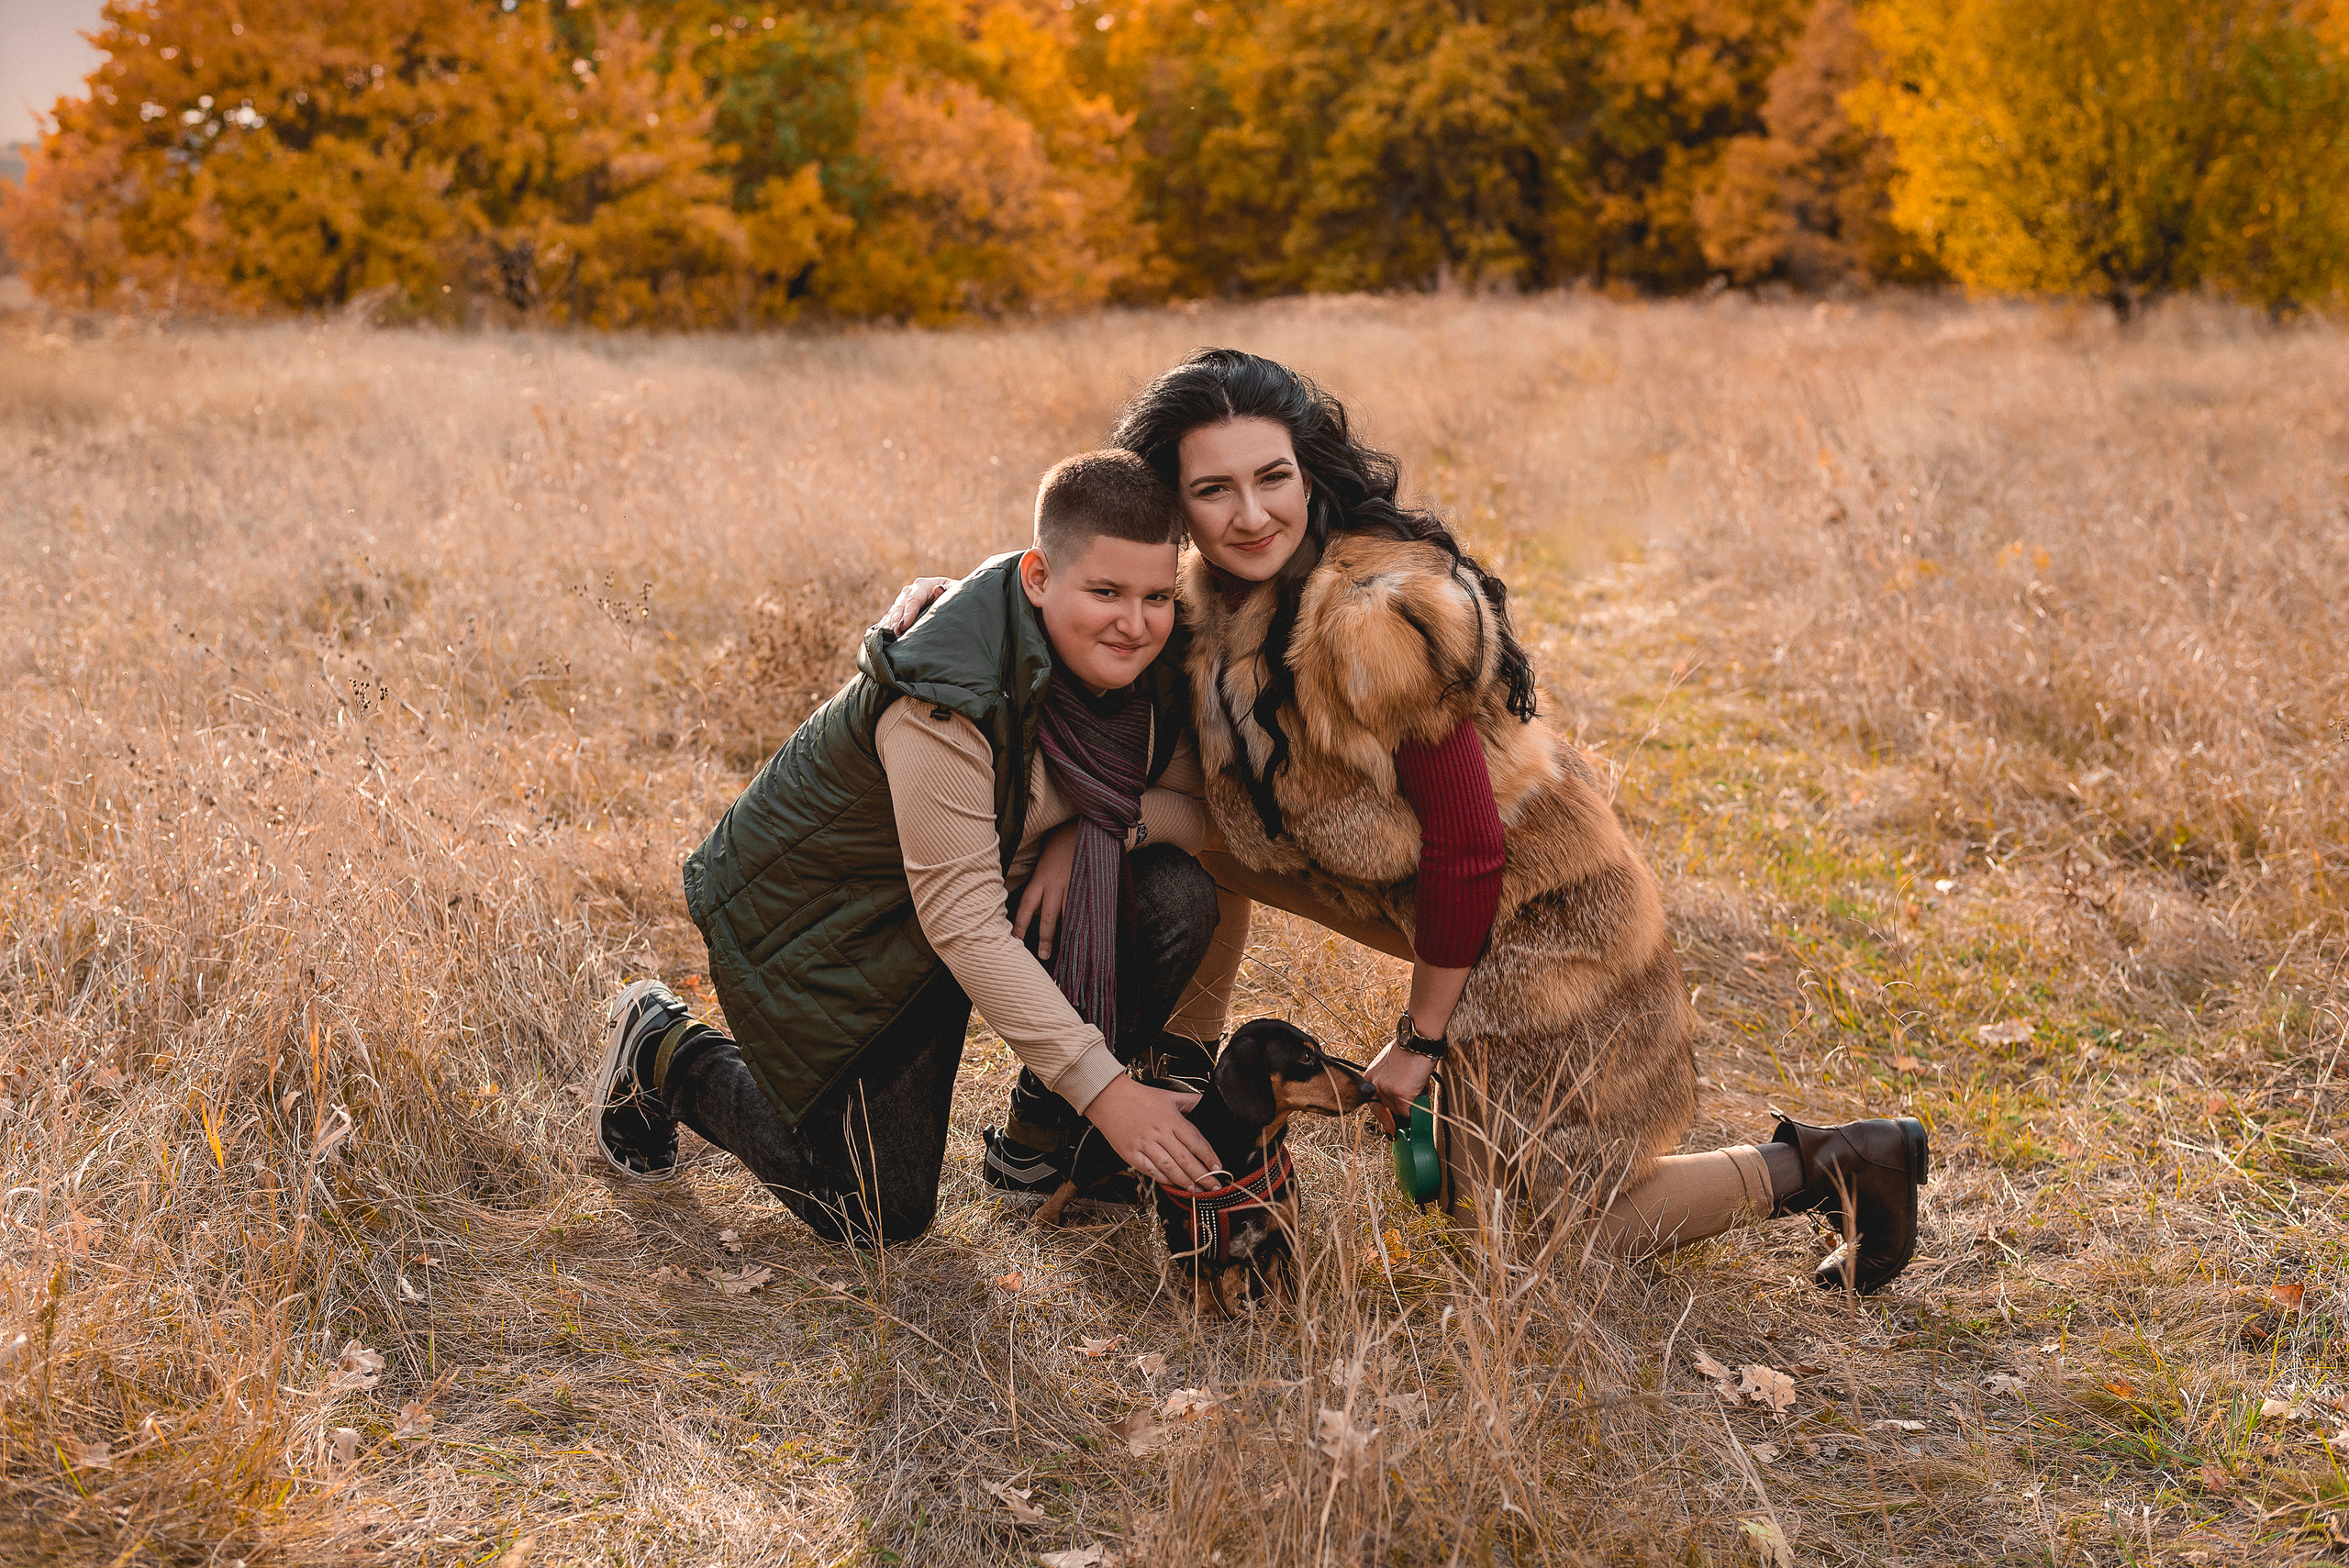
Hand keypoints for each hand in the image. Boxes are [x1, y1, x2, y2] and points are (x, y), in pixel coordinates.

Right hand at [878, 576, 954, 635]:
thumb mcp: (955, 591)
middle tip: (894, 633)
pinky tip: (882, 633)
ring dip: (889, 623)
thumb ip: (948, 590)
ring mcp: (904, 600)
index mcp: (923, 585)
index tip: (904, 626)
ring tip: (886, 636)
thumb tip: (938, 589)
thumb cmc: (954, 594)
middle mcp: (910, 591)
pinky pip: (890, 616)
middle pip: (900, 605)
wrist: (950, 596)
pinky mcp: (901, 609)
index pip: (914, 599)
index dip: (908, 613)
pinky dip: (886, 624)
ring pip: (893, 611)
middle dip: (896, 619)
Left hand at [1013, 821, 1080, 958]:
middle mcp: (1054, 884)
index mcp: (1040, 879)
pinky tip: (1087, 933)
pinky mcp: (1088, 885)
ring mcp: (1073, 885)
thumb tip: (1032, 914)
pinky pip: (1085, 907)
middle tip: (1043, 955)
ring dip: (1067, 934)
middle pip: (1047, 916)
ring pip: (1068, 914)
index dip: (1020, 925)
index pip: (1025, 906)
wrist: (1081, 828)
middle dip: (1045, 937)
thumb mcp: (1042, 867)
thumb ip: (1038, 890)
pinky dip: (1084, 921)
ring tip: (1069, 951)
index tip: (1015, 941)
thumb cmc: (1058, 848)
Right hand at [1083, 1075, 1218, 1188]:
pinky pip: (1150, 1170)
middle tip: (1213, 1186)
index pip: (1196, 1142)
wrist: (1109, 1098)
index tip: (1218, 1168)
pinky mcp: (1131, 1154)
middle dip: (1202, 1176)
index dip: (1209, 1157)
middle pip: (1186, 1159)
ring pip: (1169, 1168)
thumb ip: (1190, 1101)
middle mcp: (1159, 1133)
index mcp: (1171, 1119)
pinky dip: (1163, 1179)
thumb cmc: (1138, 1097)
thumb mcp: (1169, 1095)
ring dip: (1185, 1182)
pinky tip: (1173, 1184)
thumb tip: (1207, 1103)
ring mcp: (1145, 1145)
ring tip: (1196, 1190)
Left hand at [1362, 1043, 1436, 1136]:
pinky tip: (1421, 1087)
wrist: (1416, 1041)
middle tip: (1413, 1091)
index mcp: (1370, 1077)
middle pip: (1391, 1108)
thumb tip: (1397, 1093)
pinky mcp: (1400, 1095)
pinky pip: (1411, 1111)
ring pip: (1402, 1110)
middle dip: (1403, 1103)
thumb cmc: (1408, 1049)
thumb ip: (1389, 1080)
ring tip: (1417, 1081)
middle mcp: (1375, 1085)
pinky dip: (1419, 1104)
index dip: (1383, 1118)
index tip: (1390, 1130)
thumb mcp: (1390, 1064)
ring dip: (1412, 1100)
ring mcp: (1387, 1091)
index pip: (1374, 1104)